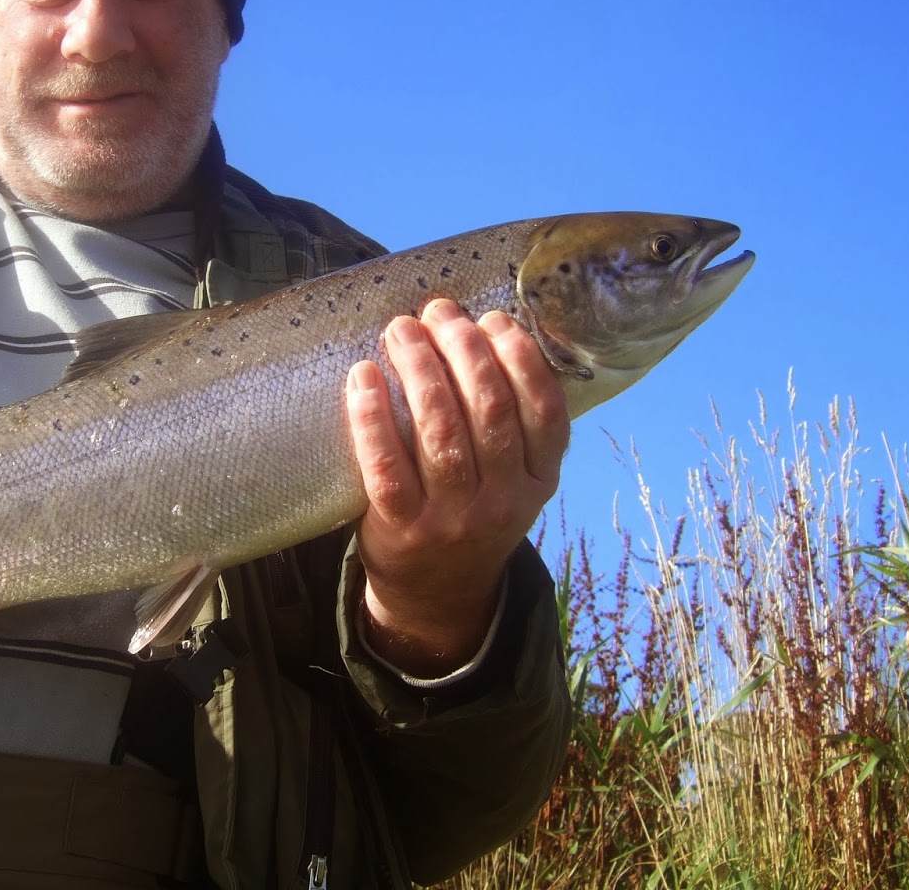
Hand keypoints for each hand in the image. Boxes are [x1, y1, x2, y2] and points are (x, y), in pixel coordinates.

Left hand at [345, 299, 568, 677]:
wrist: (436, 596)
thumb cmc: (472, 512)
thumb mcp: (514, 481)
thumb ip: (513, 424)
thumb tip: (482, 329)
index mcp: (540, 481)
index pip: (544, 411)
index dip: (520, 357)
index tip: (492, 318)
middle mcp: (503, 501)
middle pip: (488, 409)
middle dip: (463, 347)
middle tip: (437, 312)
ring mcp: (452, 518)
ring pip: (439, 430)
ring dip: (420, 368)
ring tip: (401, 330)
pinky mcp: (401, 529)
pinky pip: (385, 466)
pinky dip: (373, 416)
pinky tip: (363, 377)